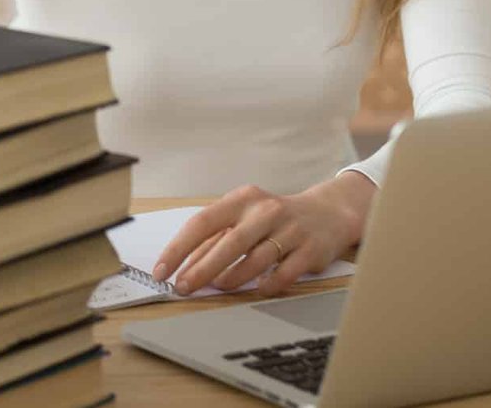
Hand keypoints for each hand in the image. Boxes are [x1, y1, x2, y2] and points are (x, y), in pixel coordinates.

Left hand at [153, 174, 375, 297]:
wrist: (328, 213)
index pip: (203, 222)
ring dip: (232, 277)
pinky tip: (257, 290)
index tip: (162, 271)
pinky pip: (284, 273)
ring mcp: (290, 229)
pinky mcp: (310, 249)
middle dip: (201, 269)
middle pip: (229, 242)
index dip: (179, 248)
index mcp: (243, 199)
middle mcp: (266, 211)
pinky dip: (267, 284)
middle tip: (183, 288)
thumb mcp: (244, 218)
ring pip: (256, 259)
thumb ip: (216, 239)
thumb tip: (184, 267)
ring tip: (217, 287)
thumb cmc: (275, 219)